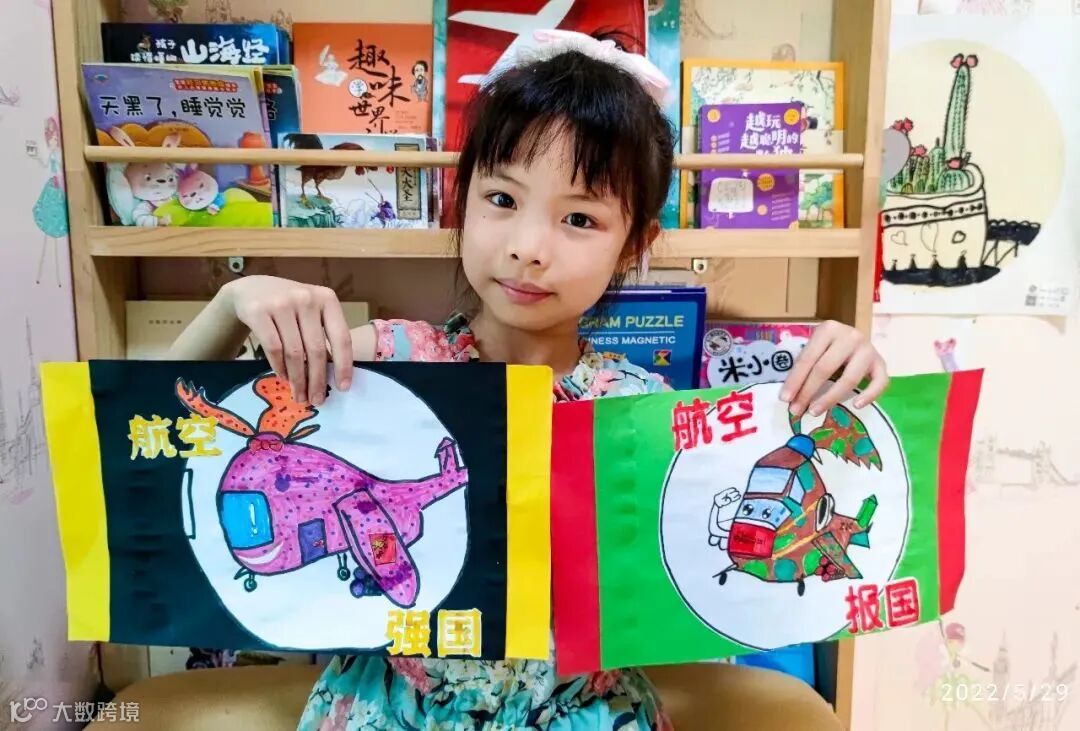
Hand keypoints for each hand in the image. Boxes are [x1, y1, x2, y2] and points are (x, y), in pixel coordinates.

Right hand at [221, 275, 352, 404]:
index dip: (344, 365)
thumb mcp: (311, 313)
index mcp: (327, 299)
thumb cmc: (289, 307)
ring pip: (294, 352)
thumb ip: (322, 335)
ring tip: (300, 394)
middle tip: (316, 400)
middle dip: (317, 379)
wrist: (251, 289)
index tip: (343, 388)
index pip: (341, 337)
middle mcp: (306, 298)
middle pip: (316, 349)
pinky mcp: (259, 312)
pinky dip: (280, 367)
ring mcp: (282, 303)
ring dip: (298, 379)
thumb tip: (332, 376)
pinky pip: (274, 349)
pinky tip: (284, 378)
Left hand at [779, 320, 887, 416]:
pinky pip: (880, 382)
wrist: (854, 338)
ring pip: (849, 379)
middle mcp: (850, 337)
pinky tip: (856, 405)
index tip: (785, 399)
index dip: (795, 380)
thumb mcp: (815, 348)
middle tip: (796, 409)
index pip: (808, 358)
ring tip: (815, 411)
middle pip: (825, 368)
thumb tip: (789, 396)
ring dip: (830, 398)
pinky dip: (869, 395)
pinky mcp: (881, 363)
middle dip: (808, 392)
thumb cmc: (828, 347)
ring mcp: (868, 350)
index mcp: (828, 329)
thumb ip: (805, 365)